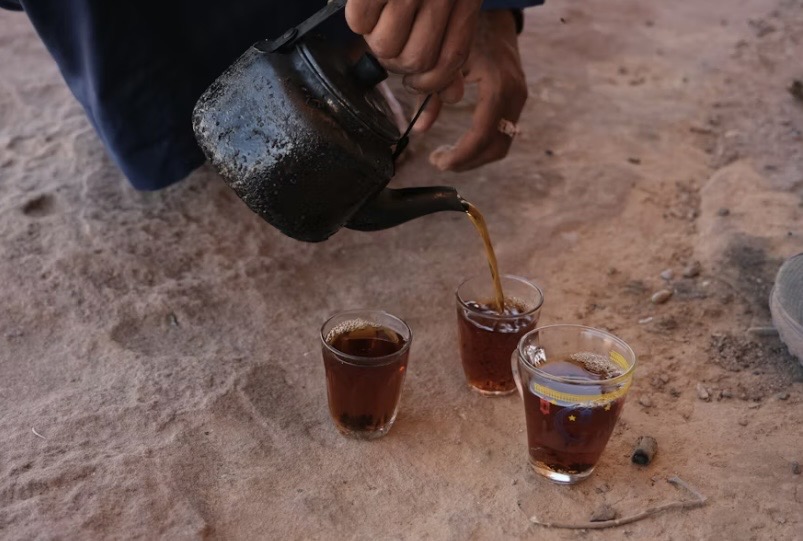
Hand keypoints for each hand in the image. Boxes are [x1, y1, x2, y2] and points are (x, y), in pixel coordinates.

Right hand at [345, 0, 482, 102]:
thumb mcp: (452, 6)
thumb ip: (451, 50)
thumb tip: (452, 97)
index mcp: (464, 0)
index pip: (450, 61)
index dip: (431, 81)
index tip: (416, 79)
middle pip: (415, 60)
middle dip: (399, 60)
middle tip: (395, 41)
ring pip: (385, 47)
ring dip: (376, 38)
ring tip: (380, 19)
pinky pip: (359, 22)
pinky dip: (359, 18)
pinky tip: (368, 4)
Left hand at [413, 10, 527, 171]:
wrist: (493, 18)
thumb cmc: (468, 35)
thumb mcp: (445, 62)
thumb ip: (430, 95)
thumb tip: (417, 129)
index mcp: (497, 85)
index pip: (482, 134)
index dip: (461, 155)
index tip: (439, 162)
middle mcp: (514, 95)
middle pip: (496, 147)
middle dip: (467, 162)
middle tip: (440, 162)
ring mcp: (519, 99)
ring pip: (502, 145)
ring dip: (475, 158)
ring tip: (448, 157)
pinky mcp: (517, 102)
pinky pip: (503, 135)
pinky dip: (483, 147)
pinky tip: (462, 146)